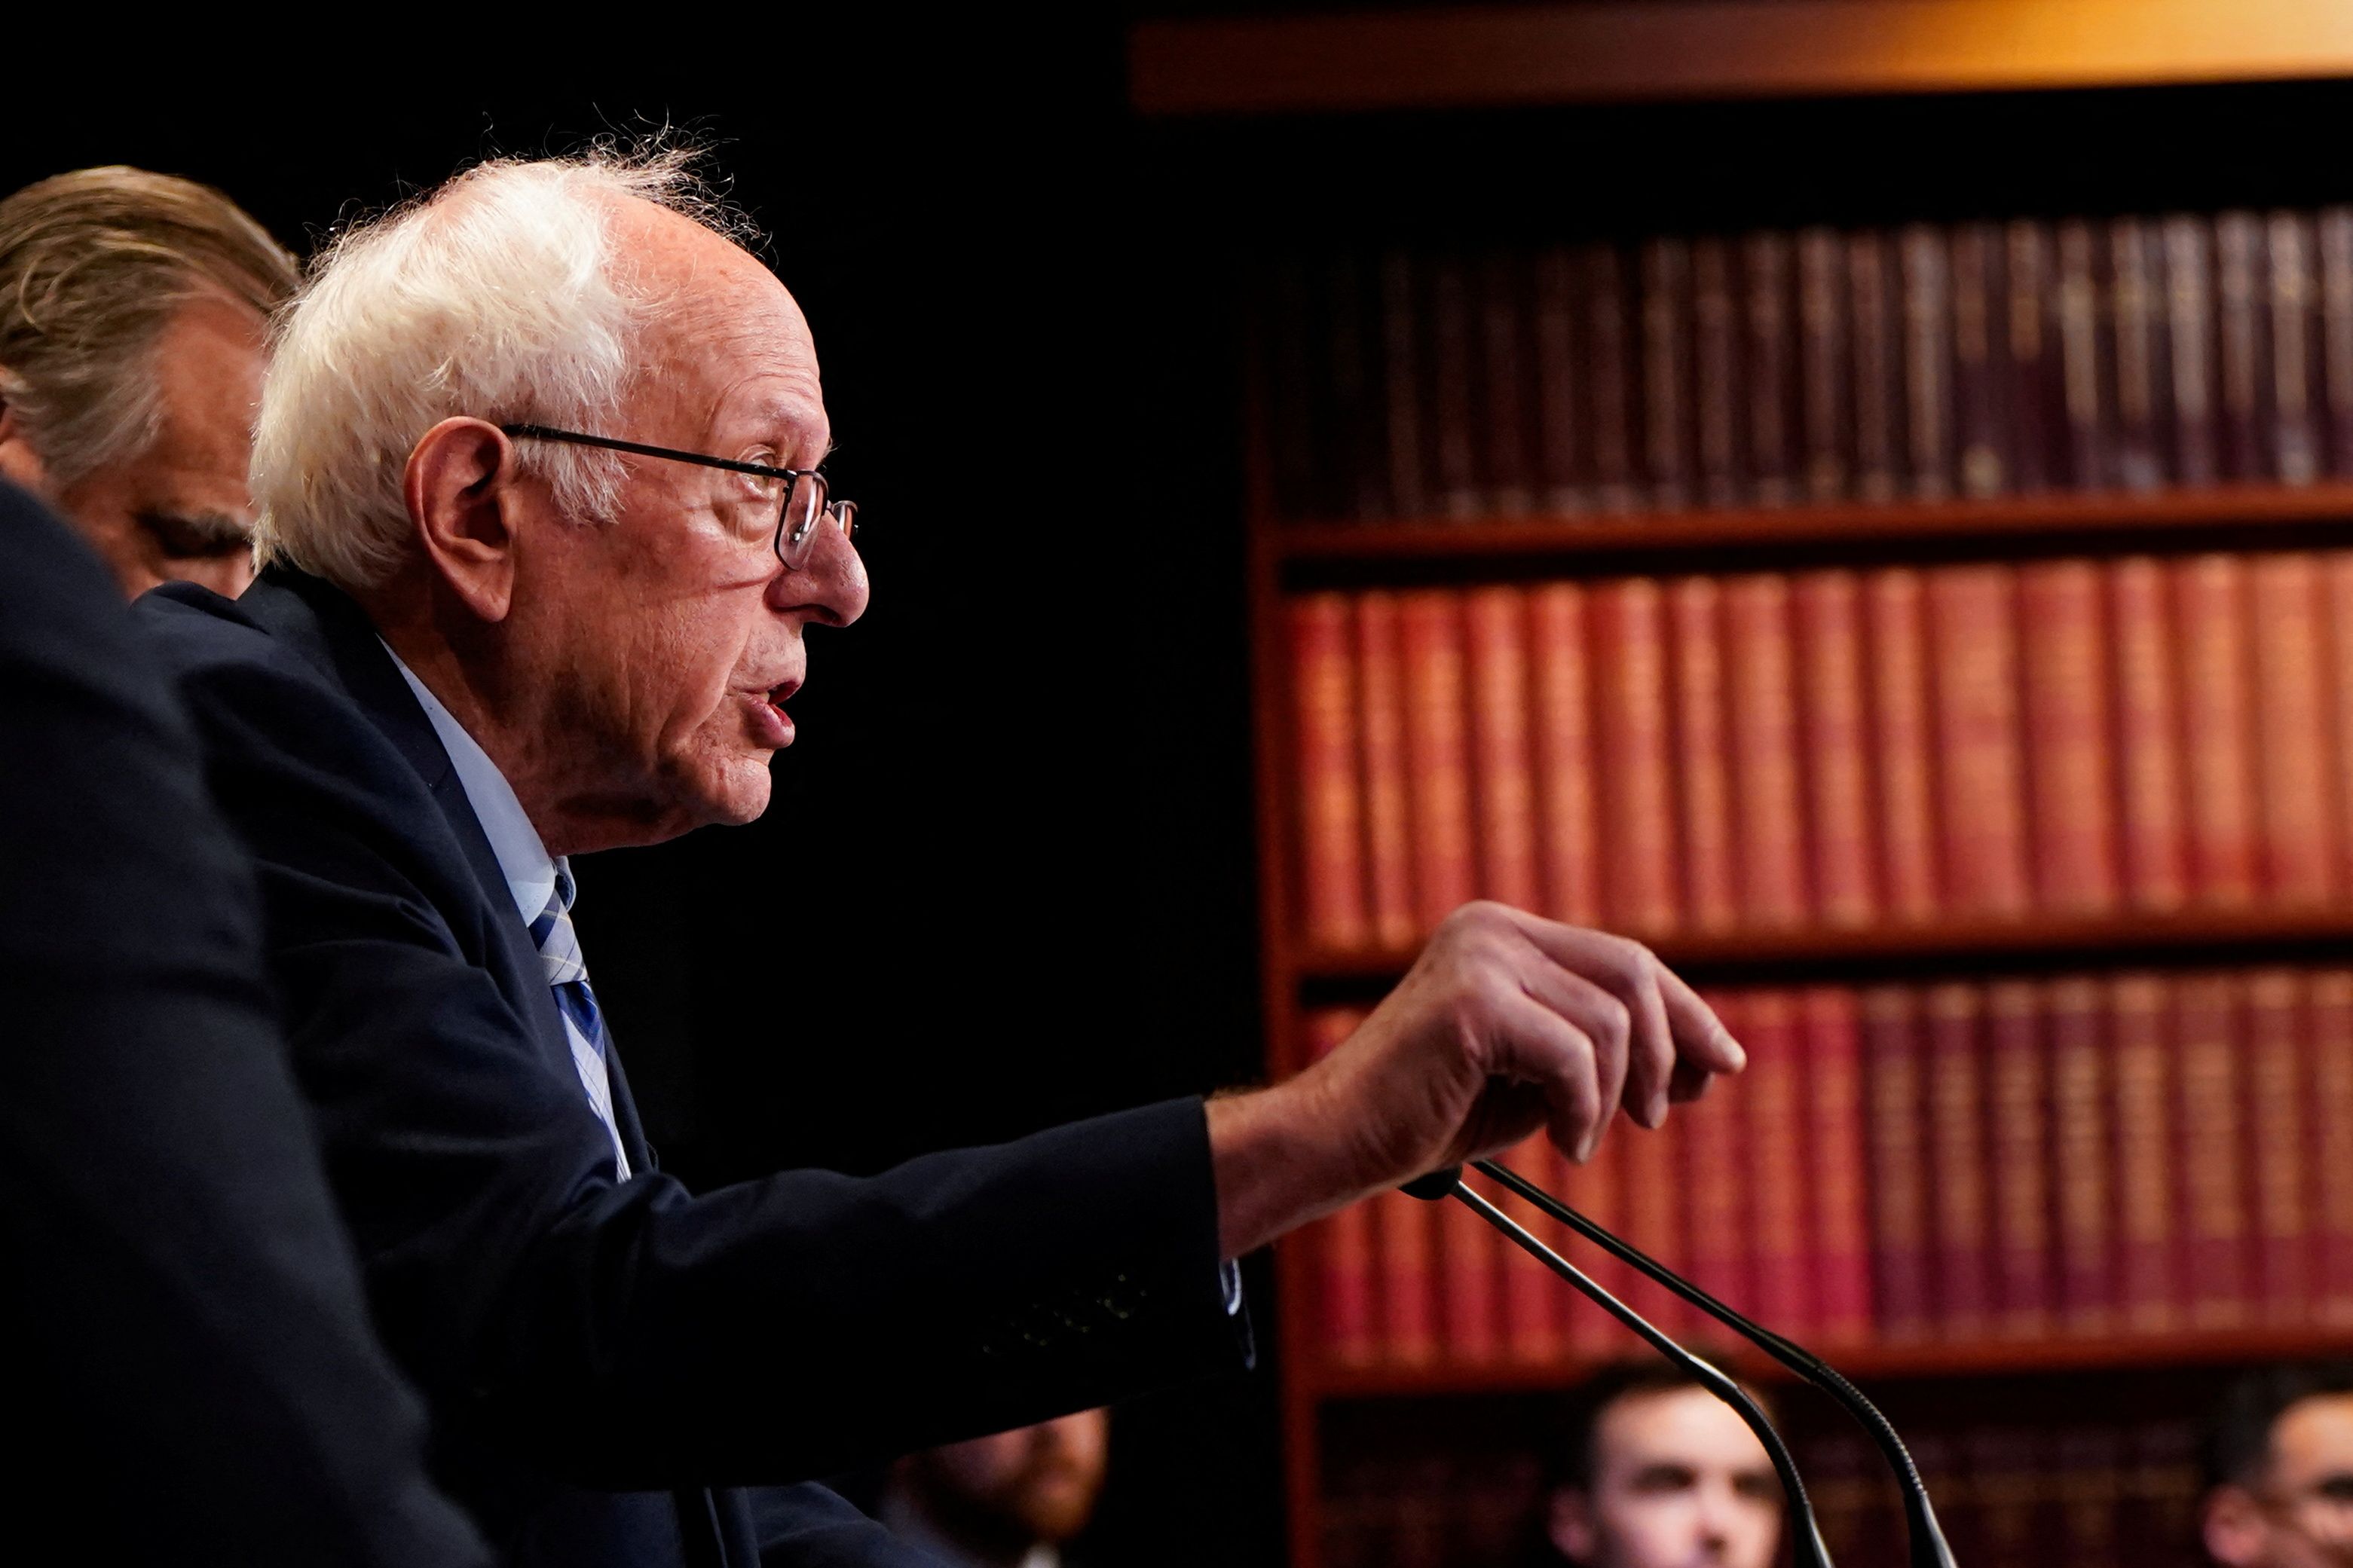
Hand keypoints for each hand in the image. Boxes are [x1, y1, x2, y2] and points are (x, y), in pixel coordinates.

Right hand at [1206, 902, 1744, 1256]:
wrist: (1341, 1138)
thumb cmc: (1434, 1112)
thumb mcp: (1538, 1075)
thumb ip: (1606, 1055)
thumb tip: (1708, 1061)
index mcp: (1505, 933)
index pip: (1624, 958)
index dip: (1684, 1010)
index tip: (1723, 1062)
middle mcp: (1494, 928)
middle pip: (1632, 972)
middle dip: (1667, 1048)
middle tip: (1656, 1117)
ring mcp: (1481, 957)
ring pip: (1610, 1023)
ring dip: (1613, 1097)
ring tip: (1579, 1138)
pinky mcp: (1473, 1001)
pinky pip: (1575, 1056)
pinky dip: (1583, 1112)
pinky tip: (1562, 1145)